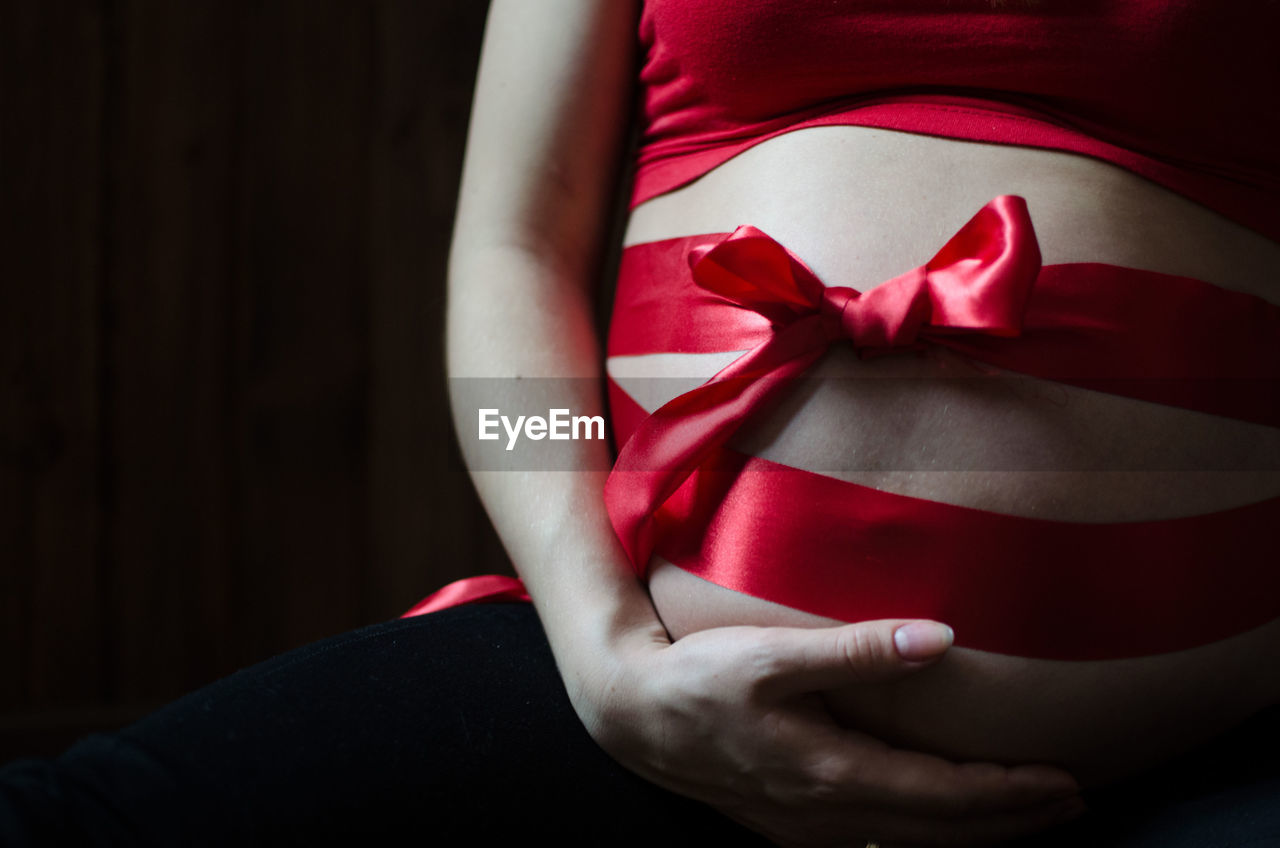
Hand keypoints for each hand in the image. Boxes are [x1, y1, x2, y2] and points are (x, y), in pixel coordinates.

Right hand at [573, 619, 1084, 847]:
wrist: (629, 714)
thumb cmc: (697, 679)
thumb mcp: (772, 654)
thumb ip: (858, 649)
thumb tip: (939, 639)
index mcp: (830, 773)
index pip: (942, 796)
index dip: (1008, 794)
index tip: (1064, 781)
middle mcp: (825, 814)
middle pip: (937, 831)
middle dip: (1008, 820)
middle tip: (1071, 803)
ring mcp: (805, 827)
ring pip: (908, 840)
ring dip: (972, 828)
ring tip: (1020, 810)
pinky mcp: (788, 822)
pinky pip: (876, 837)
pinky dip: (925, 828)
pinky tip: (935, 815)